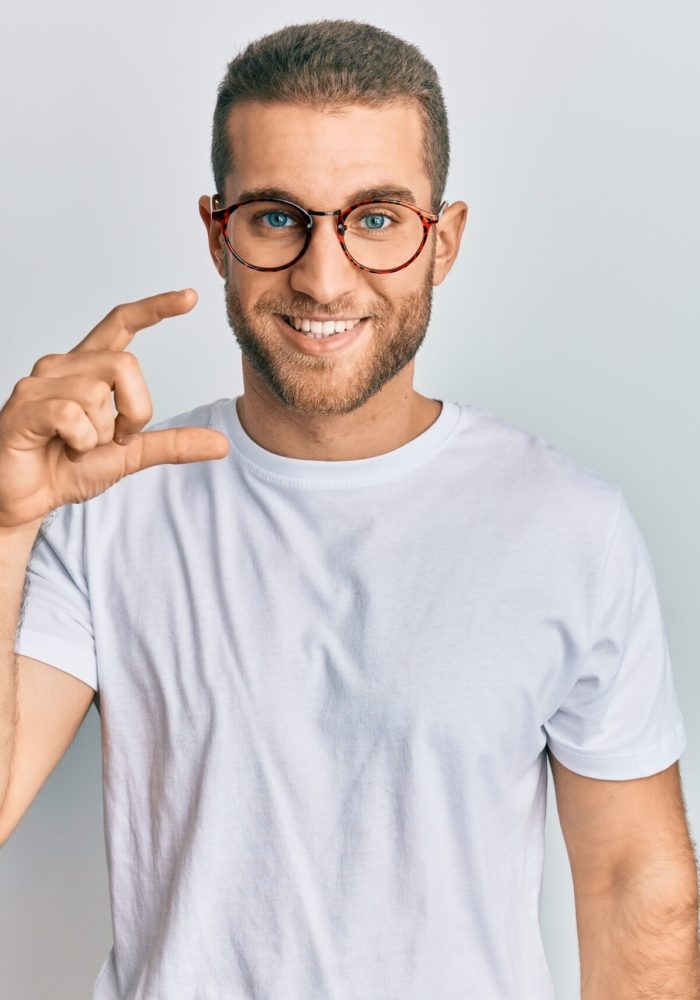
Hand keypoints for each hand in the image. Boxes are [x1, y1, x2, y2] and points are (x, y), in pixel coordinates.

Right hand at [0, 288, 229, 529]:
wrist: (27, 500)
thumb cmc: (67, 468)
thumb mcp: (131, 454)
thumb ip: (172, 444)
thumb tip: (222, 444)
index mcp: (87, 368)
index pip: (121, 323)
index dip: (155, 308)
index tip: (190, 297)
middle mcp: (63, 364)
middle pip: (126, 365)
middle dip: (134, 412)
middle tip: (115, 438)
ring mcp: (40, 382)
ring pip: (99, 395)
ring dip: (101, 434)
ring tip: (78, 446)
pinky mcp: (25, 406)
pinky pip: (73, 416)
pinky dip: (81, 442)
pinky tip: (65, 449)